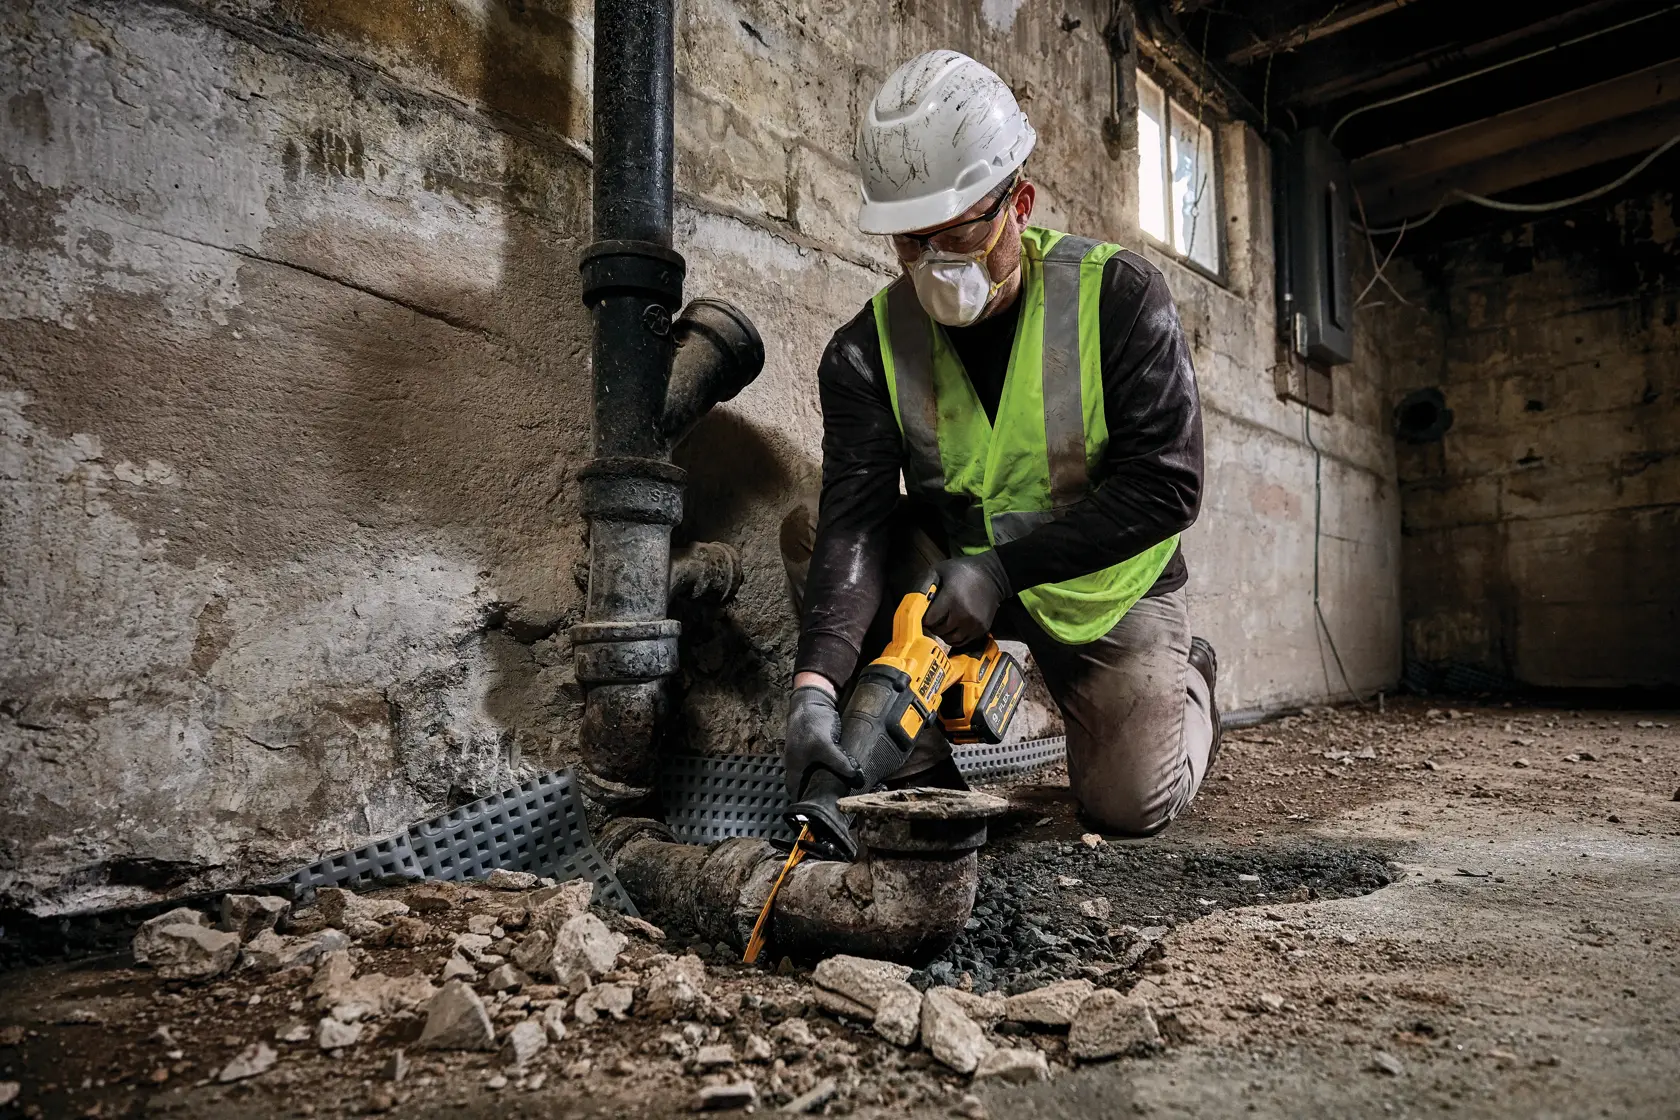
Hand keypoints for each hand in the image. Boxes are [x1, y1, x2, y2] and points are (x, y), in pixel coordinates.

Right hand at [784, 682, 861, 798]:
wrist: (812, 700)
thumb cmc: (810, 722)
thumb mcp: (825, 745)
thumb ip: (840, 762)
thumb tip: (857, 777)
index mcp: (795, 771)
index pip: (799, 797)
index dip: (810, 808)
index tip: (826, 816)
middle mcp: (800, 768)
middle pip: (810, 790)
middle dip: (825, 797)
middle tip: (843, 804)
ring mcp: (809, 760)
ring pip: (820, 779)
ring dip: (832, 784)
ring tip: (848, 791)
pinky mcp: (820, 753)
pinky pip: (828, 767)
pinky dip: (837, 772)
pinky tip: (848, 774)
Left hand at [922, 551, 1011, 646]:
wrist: (992, 576)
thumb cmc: (962, 571)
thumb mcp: (940, 570)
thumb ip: (925, 584)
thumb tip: (913, 601)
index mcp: (951, 598)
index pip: (930, 620)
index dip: (924, 618)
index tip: (925, 614)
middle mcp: (963, 614)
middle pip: (939, 631)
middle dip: (933, 625)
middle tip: (934, 618)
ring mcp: (974, 624)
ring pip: (950, 639)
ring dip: (943, 634)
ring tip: (943, 623)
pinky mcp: (982, 629)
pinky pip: (962, 641)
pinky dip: (955, 637)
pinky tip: (953, 627)